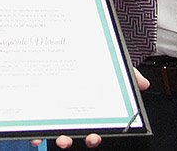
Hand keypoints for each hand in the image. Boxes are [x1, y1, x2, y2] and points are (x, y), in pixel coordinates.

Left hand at [33, 69, 148, 147]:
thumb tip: (143, 83)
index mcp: (89, 106)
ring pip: (53, 128)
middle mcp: (71, 110)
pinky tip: (33, 134)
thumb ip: (127, 73)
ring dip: (52, 136)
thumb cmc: (92, 58)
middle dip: (69, 138)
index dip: (93, 135)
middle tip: (66, 138)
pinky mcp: (39, 104)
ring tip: (50, 134)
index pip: (93, 125)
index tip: (93, 136)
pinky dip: (34, 131)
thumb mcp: (110, 63)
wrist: (66, 38)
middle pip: (71, 130)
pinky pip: (35, 122)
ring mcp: (54, 109)